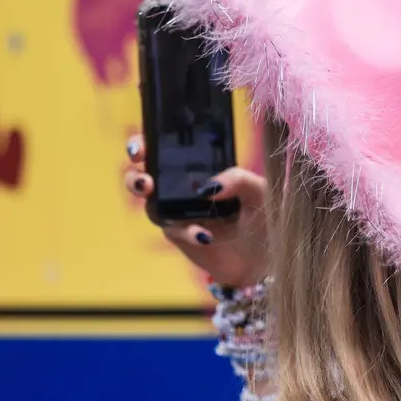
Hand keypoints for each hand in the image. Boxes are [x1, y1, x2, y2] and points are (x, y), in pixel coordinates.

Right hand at [124, 134, 268, 287]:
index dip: (146, 142)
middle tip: (145, 181)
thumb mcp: (259, 190)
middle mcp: (182, 185)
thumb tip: (210, 187)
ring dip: (149, 200)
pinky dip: (186, 230)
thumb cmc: (263, 215)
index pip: (166, 145)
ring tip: (157, 201)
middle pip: (144, 173)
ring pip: (149, 202)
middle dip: (134, 175)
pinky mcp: (180, 235)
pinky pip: (173, 229)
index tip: (142, 148)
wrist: (266, 257)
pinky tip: (205, 235)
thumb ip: (238, 179)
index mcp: (200, 165)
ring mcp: (178, 211)